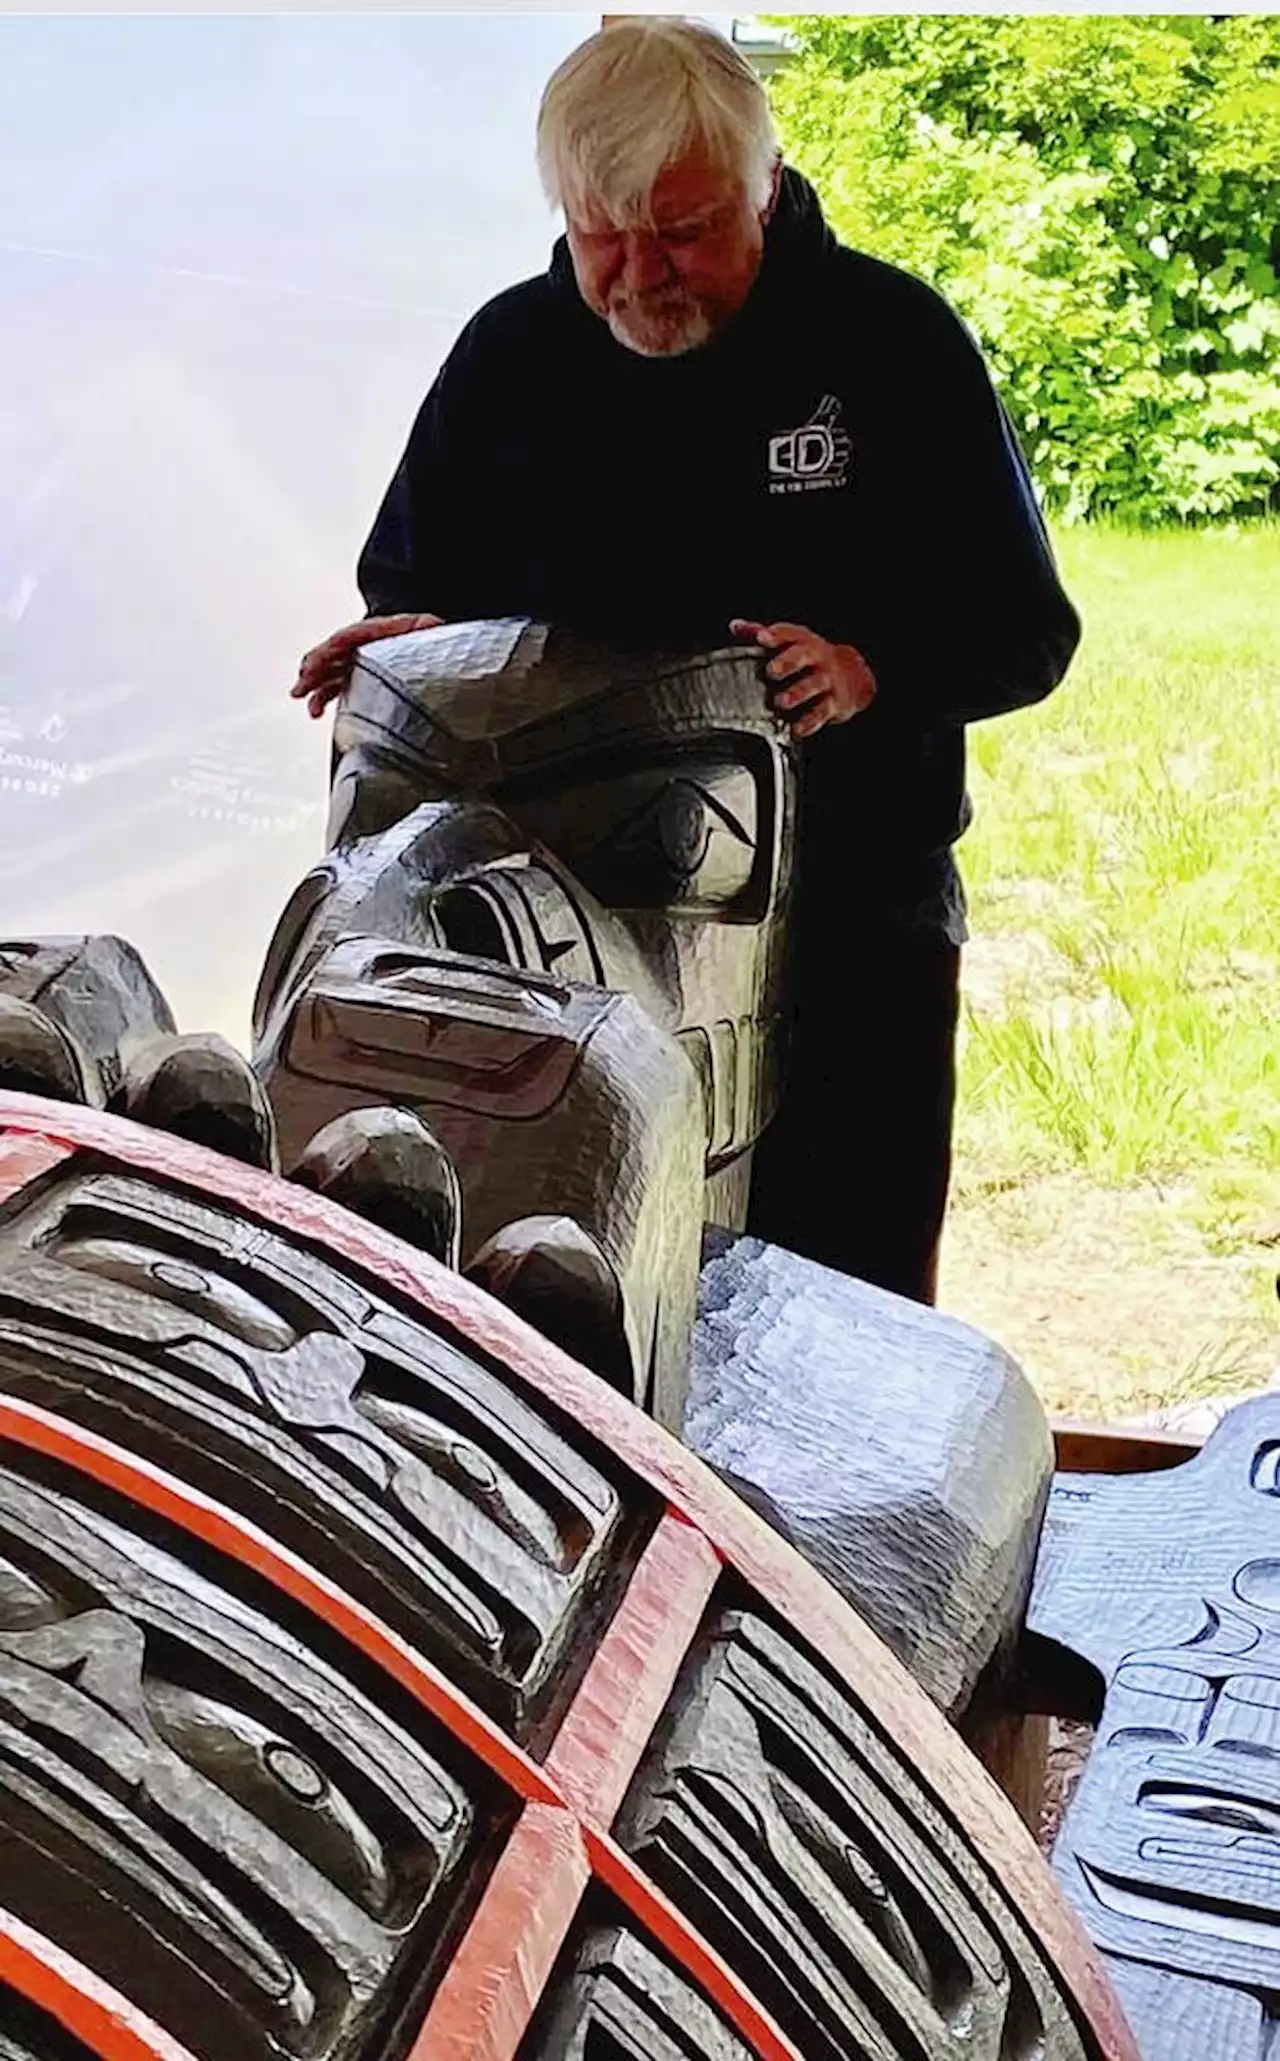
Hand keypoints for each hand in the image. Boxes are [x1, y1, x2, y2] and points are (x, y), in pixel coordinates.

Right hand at [289, 612, 444, 718]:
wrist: (416, 639)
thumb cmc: (415, 633)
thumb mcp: (421, 626)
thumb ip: (423, 626)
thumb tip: (429, 625)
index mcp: (369, 631)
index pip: (343, 638)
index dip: (327, 651)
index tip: (315, 664)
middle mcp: (355, 646)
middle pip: (327, 656)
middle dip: (312, 673)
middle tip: (301, 689)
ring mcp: (352, 662)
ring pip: (327, 674)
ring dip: (314, 691)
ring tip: (312, 710)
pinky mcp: (353, 677)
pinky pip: (333, 687)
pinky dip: (322, 700)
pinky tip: (316, 713)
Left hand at [730, 618, 875, 739]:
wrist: (852, 675)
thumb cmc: (810, 659)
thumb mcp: (791, 643)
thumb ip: (761, 634)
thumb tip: (735, 626)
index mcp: (803, 641)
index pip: (789, 633)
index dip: (775, 634)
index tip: (761, 637)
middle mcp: (817, 657)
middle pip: (803, 656)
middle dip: (787, 662)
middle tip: (771, 671)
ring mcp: (827, 680)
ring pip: (813, 685)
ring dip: (797, 693)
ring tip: (780, 702)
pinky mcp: (834, 702)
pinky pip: (822, 712)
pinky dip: (809, 722)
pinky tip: (796, 729)